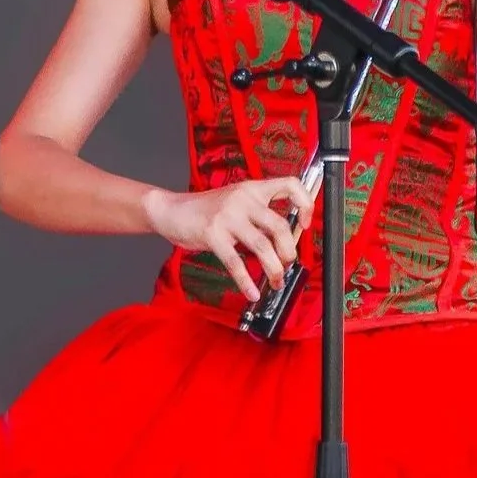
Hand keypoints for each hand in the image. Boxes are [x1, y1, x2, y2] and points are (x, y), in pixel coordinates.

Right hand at [144, 178, 309, 299]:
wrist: (171, 210)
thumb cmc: (205, 210)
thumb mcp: (235, 202)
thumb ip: (258, 215)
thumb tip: (285, 241)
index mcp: (252, 189)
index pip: (289, 185)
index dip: (305, 203)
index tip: (304, 224)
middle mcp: (243, 199)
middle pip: (280, 225)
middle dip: (289, 251)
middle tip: (288, 263)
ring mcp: (227, 216)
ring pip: (262, 245)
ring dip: (274, 268)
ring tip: (275, 280)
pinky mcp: (212, 234)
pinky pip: (236, 262)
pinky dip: (246, 281)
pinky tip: (251, 292)